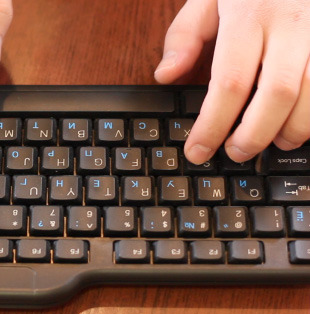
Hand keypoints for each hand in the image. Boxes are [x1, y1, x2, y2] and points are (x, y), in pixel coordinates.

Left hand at [155, 0, 309, 163]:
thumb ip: (184, 35)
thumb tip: (165, 75)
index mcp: (249, 13)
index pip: (230, 81)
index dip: (213, 125)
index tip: (198, 151)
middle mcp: (291, 21)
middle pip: (278, 93)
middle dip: (255, 134)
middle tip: (236, 153)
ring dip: (294, 128)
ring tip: (274, 143)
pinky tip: (299, 122)